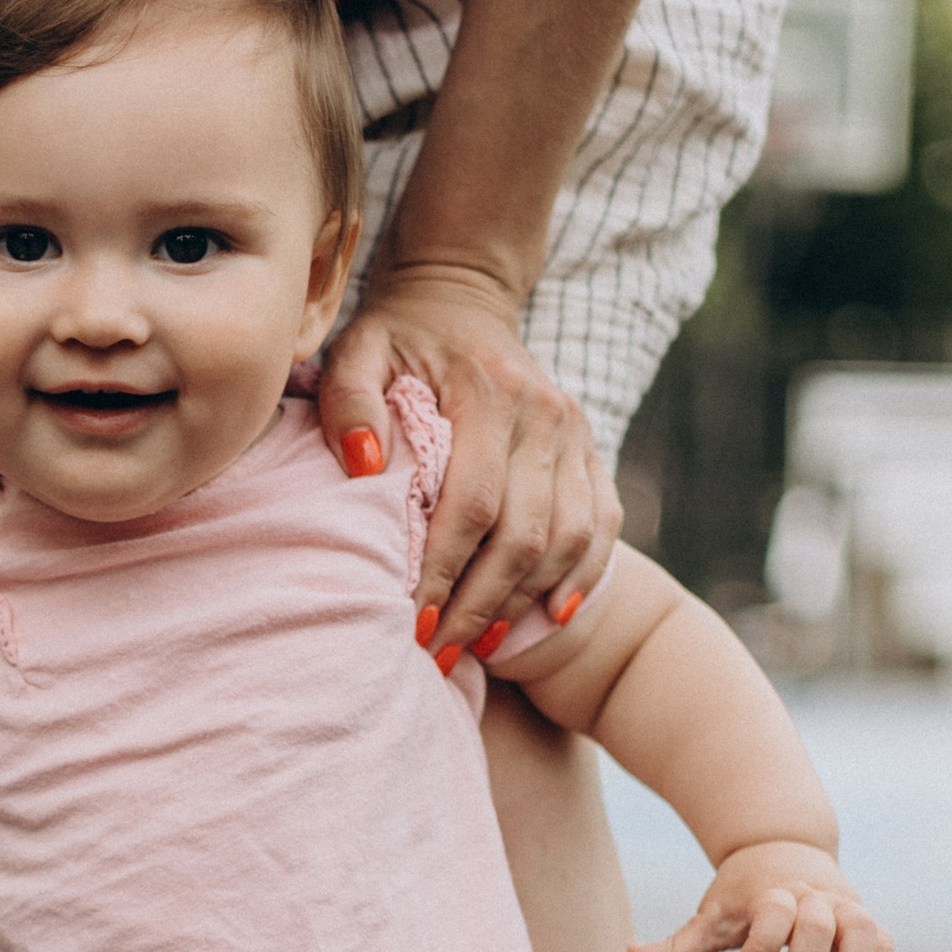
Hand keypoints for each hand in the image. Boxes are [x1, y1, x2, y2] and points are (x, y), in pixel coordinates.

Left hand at [320, 260, 619, 659]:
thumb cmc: (397, 336)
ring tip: (475, 644)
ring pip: (567, 539)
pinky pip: (601, 525)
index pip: (472, 503)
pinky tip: (547, 617)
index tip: (409, 621)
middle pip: (523, 534)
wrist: (460, 298)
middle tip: (436, 653)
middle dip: (478, 604)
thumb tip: (363, 467)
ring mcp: (575, 433)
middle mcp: (545, 414)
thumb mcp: (357, 350)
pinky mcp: (590, 449)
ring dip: (522, 602)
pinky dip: (579, 577)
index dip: (443, 570)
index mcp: (489, 393)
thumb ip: (350, 402)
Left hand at [628, 841, 895, 951]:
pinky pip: (888, 947)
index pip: (774, 914)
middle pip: (822, 924)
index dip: (763, 946)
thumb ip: (676, 946)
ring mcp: (844, 909)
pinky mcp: (864, 923)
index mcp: (771, 895)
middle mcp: (812, 898)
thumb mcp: (709, 916)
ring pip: (866, 932)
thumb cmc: (742, 894)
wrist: (782, 849)